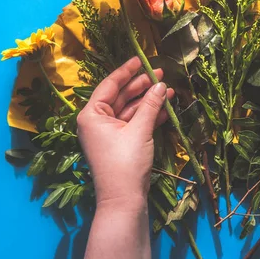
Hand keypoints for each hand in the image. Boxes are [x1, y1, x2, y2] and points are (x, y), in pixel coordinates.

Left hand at [77, 57, 173, 208]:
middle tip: (161, 74)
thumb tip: (161, 85)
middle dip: (141, 86)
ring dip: (148, 101)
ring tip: (168, 90)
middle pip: (121, 96)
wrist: (124, 199)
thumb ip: (150, 105)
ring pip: (130, 109)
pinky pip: (134, 123)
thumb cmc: (125, 162)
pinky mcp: (120, 143)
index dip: (127, 71)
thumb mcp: (139, 130)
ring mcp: (109, 133)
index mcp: (92, 115)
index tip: (141, 59)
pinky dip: (149, 116)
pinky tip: (165, 108)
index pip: (110, 85)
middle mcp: (97, 121)